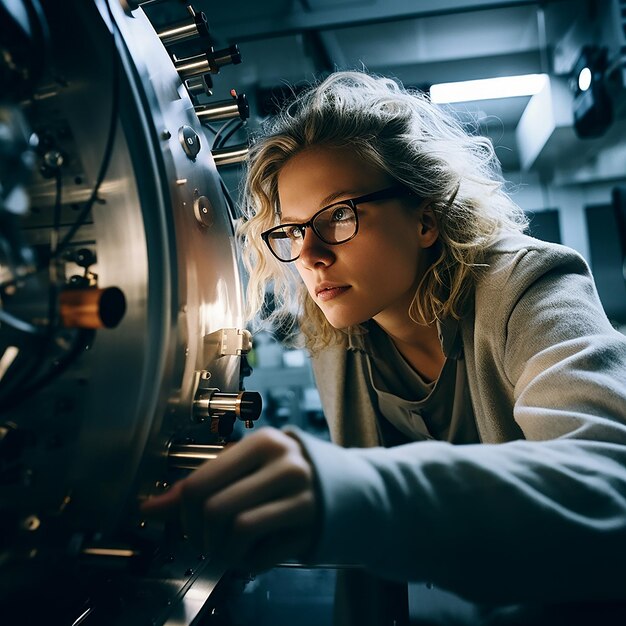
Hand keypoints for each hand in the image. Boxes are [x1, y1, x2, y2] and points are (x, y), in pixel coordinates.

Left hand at [141, 428, 317, 571]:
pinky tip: (255, 550)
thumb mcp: (248, 468)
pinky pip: (261, 554)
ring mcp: (302, 495)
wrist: (349, 489)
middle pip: (214, 510)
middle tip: (206, 542)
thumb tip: (149, 508)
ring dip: (223, 551)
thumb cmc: (287, 476)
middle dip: (201, 537)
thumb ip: (202, 484)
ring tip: (229, 548)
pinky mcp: (311, 527)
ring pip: (237, 531)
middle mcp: (284, 465)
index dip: (181, 513)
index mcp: (262, 442)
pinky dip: (247, 562)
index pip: (200, 482)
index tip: (187, 523)